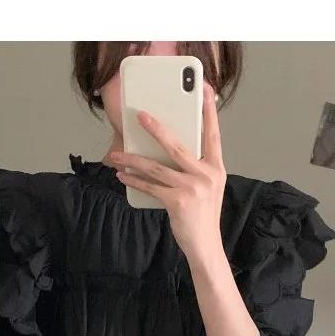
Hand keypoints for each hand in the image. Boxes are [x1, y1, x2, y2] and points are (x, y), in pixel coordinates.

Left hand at [111, 84, 226, 266]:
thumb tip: (167, 148)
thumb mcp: (207, 186)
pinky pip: (150, 186)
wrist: (205, 246)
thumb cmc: (203, 214)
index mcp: (217, 167)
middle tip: (141, 115)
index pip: (212, 133)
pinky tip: (122, 175)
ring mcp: (193, 188)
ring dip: (133, 160)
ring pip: (156, 167)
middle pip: (177, 145)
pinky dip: (134, 180)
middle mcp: (207, 175)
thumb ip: (195, 167)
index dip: (208, 111)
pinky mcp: (178, 202)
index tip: (204, 89)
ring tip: (116, 155)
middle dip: (156, 129)